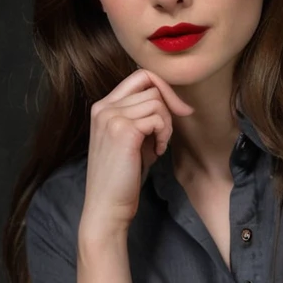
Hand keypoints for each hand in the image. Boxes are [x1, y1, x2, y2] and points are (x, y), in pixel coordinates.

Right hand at [80, 68, 193, 235]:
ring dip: (166, 125)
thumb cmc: (123, 178)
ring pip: (157, 101)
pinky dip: (164, 135)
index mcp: (103, 107)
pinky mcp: (124, 130)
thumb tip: (172, 102)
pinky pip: (158, 118)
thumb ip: (144, 118)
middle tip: (164, 137)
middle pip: (152, 87)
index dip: (164, 88)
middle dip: (168, 110)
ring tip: (159, 146)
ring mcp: (112, 117)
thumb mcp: (133, 140)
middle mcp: (104, 107)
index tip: (178, 110)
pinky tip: (157, 152)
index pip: (140, 76)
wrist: (107, 206)